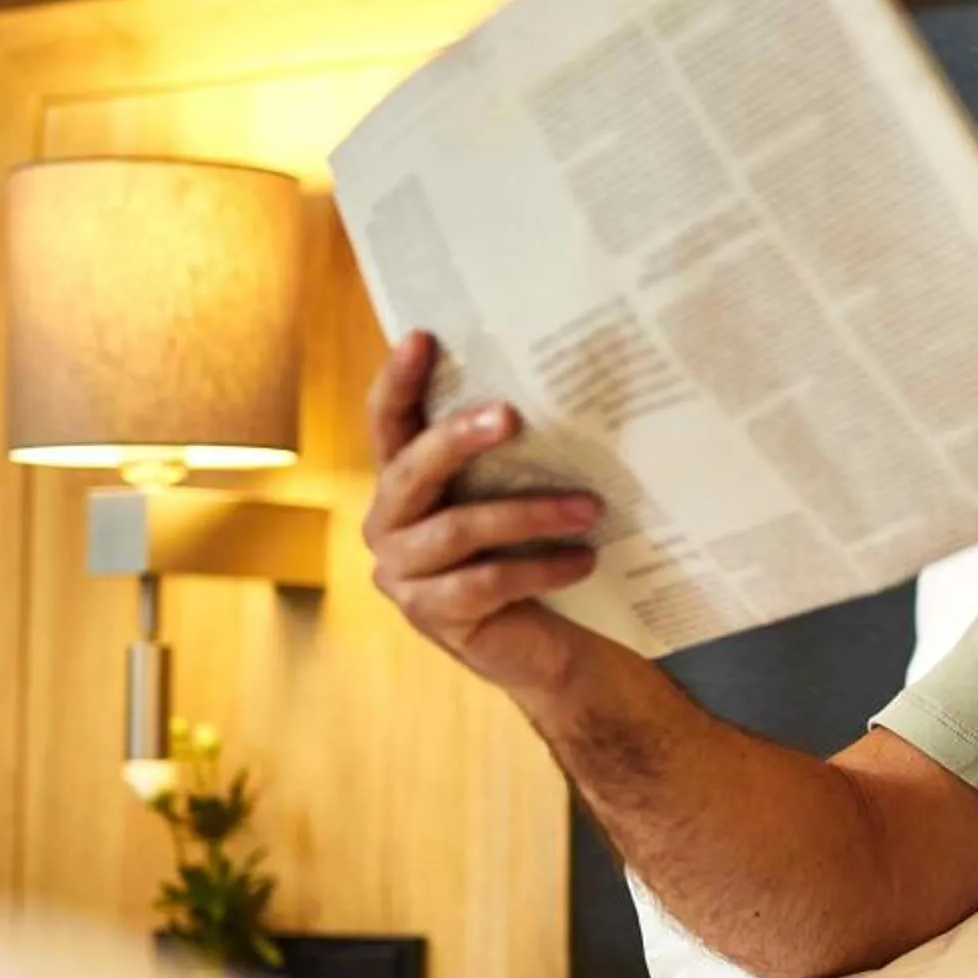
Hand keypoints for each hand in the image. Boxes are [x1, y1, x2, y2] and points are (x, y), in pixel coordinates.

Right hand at [361, 332, 603, 701]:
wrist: (535, 641)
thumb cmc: (523, 553)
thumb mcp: (513, 496)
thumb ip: (512, 457)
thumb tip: (568, 389)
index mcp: (404, 481)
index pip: (389, 422)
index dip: (398, 381)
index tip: (422, 337)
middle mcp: (388, 521)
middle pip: (412, 470)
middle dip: (459, 438)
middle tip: (511, 414)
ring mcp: (402, 571)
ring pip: (458, 529)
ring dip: (529, 514)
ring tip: (589, 507)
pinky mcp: (431, 615)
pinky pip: (486, 583)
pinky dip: (541, 568)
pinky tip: (584, 560)